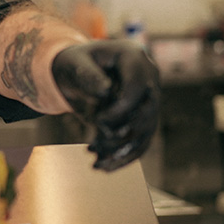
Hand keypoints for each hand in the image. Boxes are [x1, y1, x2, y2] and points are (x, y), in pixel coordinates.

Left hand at [52, 40, 159, 171]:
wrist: (76, 70)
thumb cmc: (74, 62)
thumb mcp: (74, 63)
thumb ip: (87, 75)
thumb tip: (104, 90)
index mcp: (134, 56)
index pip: (138, 86)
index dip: (122, 107)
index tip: (98, 121)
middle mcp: (148, 77)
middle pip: (147, 112)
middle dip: (122, 134)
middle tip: (94, 147)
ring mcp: (148, 98)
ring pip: (146, 131)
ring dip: (122, 152)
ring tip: (97, 164)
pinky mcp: (143, 116)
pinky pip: (141, 140)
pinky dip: (124, 156)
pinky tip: (104, 166)